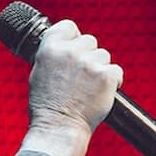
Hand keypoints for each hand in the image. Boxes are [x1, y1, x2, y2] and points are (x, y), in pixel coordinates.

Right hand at [25, 19, 121, 136]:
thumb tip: (66, 46)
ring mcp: (89, 63)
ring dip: (100, 69)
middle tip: (82, 77)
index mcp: (50, 48)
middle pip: (90, 41)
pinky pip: (116, 71)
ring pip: (104, 55)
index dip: (73, 37)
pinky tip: (100, 94)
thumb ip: (53, 56)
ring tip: (89, 89)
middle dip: (88, 56)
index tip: (74, 48)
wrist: (58, 128)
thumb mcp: (39, 73)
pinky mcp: (106, 76)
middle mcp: (69, 52)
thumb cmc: (47, 106)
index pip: (68, 27)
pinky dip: (112, 82)